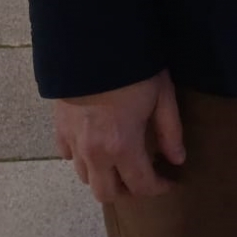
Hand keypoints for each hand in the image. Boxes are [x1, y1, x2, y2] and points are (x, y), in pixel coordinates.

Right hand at [53, 70, 185, 203]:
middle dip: (128, 191)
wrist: (93, 42)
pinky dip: (83, 159)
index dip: (158, 188)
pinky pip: (68, 156)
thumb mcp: (162, 95)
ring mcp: (73, 142)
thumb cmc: (134, 68)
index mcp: (122, 147)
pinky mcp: (59, 129)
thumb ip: (170, 131)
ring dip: (104, 176)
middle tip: (144, 175)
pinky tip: (96, 145)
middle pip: (107, 193)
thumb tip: (177, 160)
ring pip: (85, 178)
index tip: (169, 182)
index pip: (140, 185)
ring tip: (121, 161)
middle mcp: (94, 153)